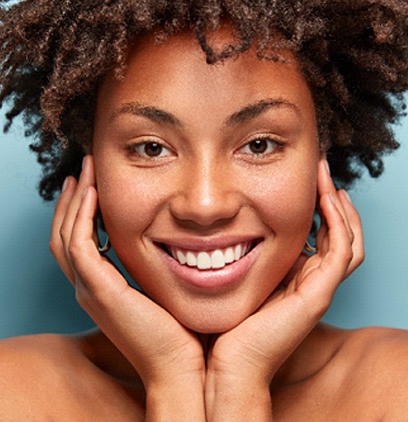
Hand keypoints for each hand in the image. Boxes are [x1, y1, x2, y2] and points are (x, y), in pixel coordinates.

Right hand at [49, 156, 205, 418]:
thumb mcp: (160, 290)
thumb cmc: (177, 330)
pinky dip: (82, 216)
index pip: (79, 243)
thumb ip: (153, 267)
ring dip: (74, 201)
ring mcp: (89, 290)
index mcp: (100, 289)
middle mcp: (88, 288)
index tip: (92, 186)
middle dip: (71, 201)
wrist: (179, 366)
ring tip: (84, 172)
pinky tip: (93, 192)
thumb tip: (168, 242)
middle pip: (64, 235)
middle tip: (82, 171)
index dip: (80, 213)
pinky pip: (80, 244)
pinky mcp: (98, 290)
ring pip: (66, 235)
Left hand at [205, 159, 363, 418]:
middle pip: (338, 234)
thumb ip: (240, 255)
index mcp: (294, 277)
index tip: (303, 177)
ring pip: (347, 239)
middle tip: (321, 169)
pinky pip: (341, 249)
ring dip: (339, 204)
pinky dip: (339, 221)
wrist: (226, 363)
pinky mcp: (318, 294)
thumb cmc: (224, 321)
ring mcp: (318, 288)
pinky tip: (327, 197)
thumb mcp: (234, 277)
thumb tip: (220, 226)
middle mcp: (311, 281)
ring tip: (326, 176)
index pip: (319, 236)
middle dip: (332, 200)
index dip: (317, 207)